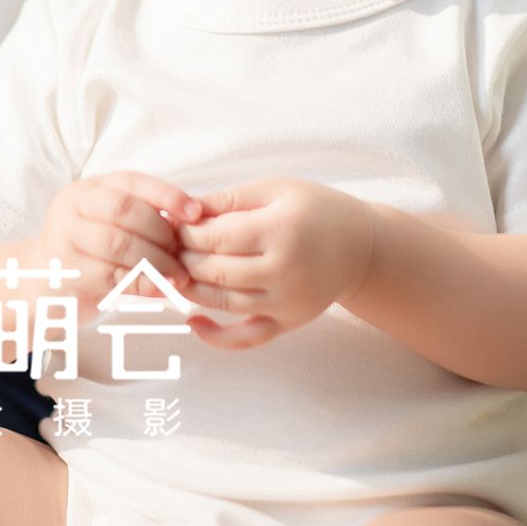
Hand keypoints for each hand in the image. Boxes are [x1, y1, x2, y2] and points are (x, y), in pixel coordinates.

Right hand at [34, 170, 199, 320]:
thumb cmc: (87, 249)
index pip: (132, 182)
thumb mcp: (106, 221)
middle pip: (125, 210)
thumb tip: (191, 218)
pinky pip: (110, 276)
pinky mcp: (66, 273)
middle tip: (183, 252)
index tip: (197, 213)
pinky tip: (160, 289)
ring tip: (179, 275)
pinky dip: (141, 283)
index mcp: (89, 188)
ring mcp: (65, 238)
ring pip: (119, 243)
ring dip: (156, 261)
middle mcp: (73, 206)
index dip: (167, 195)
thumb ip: (139, 215)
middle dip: (161, 232)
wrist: (38, 281)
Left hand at [175, 177, 373, 350]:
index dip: (187, 231)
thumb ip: (230, 199)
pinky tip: (193, 322)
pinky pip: (247, 338)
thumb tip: (185, 209)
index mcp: (280, 230)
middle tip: (165, 246)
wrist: (360, 248)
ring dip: (191, 289)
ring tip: (172, 272)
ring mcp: (286, 303)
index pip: (217, 236)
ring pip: (225, 303)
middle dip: (184, 258)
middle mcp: (284, 272)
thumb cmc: (315, 209)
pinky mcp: (289, 323)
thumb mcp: (275, 189)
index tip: (170, 223)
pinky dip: (217, 336)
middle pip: (216, 271)